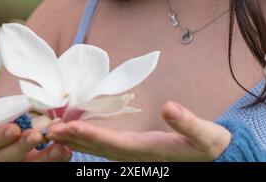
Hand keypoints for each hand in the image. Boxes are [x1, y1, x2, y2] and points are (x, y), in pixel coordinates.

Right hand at [0, 87, 72, 161]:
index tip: (14, 128)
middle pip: (7, 157)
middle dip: (23, 146)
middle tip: (37, 135)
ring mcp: (15, 163)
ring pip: (28, 165)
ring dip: (45, 157)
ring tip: (59, 146)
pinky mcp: (30, 165)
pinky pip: (43, 166)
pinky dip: (56, 160)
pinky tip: (67, 150)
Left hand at [47, 101, 230, 161]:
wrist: (217, 158)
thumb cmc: (210, 145)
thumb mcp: (205, 134)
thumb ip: (187, 122)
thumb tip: (168, 106)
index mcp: (149, 152)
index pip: (112, 143)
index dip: (89, 134)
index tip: (67, 126)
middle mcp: (138, 157)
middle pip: (99, 149)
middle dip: (73, 139)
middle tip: (48, 129)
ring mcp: (136, 156)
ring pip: (100, 150)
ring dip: (77, 140)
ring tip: (56, 131)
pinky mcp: (137, 152)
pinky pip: (107, 147)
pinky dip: (89, 140)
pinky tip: (79, 133)